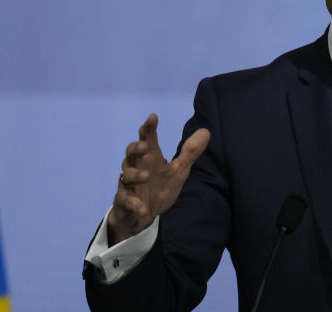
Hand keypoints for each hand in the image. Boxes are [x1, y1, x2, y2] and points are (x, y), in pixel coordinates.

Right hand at [107, 113, 210, 244]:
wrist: (143, 215)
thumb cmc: (159, 187)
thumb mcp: (178, 171)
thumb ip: (190, 153)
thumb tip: (206, 131)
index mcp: (150, 157)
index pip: (147, 138)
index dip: (149, 127)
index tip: (153, 117)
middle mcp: (137, 167)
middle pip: (131, 152)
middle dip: (136, 147)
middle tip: (146, 146)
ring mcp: (129, 184)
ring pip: (126, 175)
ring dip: (136, 174)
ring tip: (147, 176)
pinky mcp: (125, 202)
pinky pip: (127, 201)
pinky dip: (135, 205)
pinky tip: (144, 209)